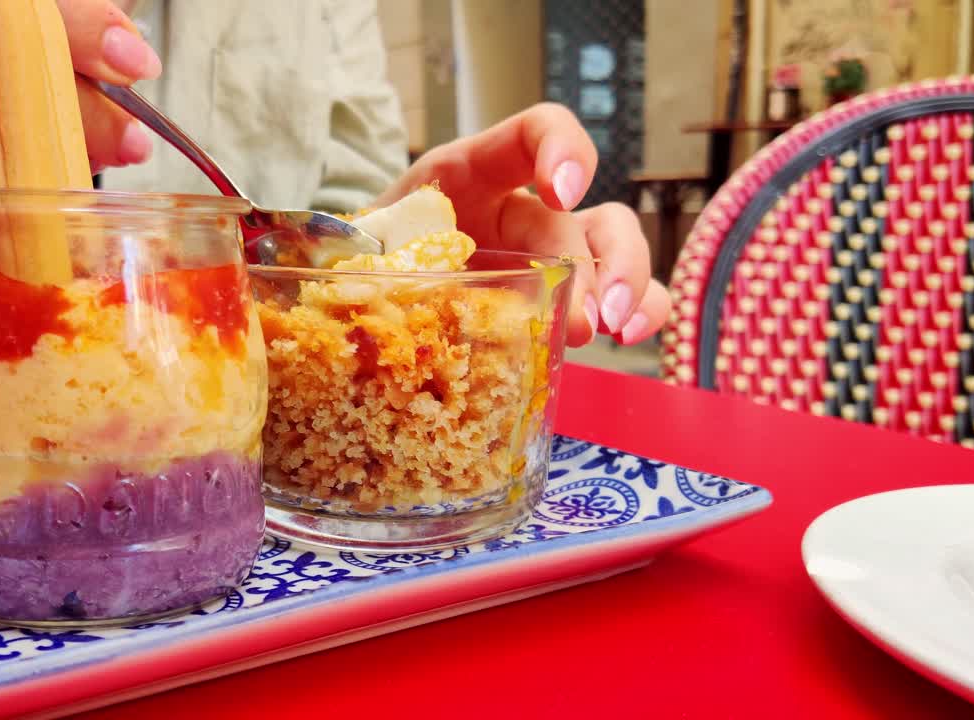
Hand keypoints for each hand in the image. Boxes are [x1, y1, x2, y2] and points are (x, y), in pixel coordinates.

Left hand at [375, 103, 670, 347]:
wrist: (363, 294)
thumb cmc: (365, 259)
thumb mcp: (358, 241)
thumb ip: (358, 249)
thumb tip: (333, 271)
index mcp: (472, 175)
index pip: (535, 132)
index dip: (562, 149)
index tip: (563, 190)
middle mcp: (520, 208)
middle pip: (583, 215)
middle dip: (594, 262)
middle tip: (588, 313)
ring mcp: (549, 254)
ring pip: (616, 247)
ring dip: (628, 284)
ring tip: (609, 327)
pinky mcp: (564, 297)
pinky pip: (623, 296)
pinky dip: (640, 310)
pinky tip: (626, 337)